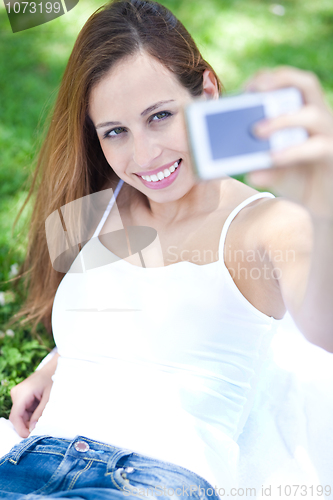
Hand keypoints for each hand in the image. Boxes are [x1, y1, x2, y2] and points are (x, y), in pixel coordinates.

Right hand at [9, 353, 58, 437]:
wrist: (56, 366)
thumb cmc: (54, 378)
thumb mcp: (50, 397)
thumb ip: (40, 413)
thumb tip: (32, 429)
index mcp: (22, 393)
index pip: (15, 416)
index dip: (21, 429)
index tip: (30, 437)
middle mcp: (17, 394)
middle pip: (18, 417)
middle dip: (27, 425)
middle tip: (40, 431)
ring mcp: (19, 395)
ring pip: (21, 415)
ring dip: (31, 420)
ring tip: (43, 421)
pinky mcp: (23, 396)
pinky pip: (25, 410)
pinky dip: (32, 415)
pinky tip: (42, 414)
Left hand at [245, 66, 332, 217]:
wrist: (318, 204)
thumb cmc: (296, 180)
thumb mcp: (274, 170)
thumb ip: (261, 164)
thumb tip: (248, 169)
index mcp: (303, 114)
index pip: (291, 83)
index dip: (270, 78)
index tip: (247, 87)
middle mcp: (319, 120)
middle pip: (307, 85)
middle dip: (280, 80)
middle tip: (254, 91)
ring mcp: (329, 136)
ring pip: (312, 115)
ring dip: (281, 120)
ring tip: (256, 131)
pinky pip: (316, 147)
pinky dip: (291, 152)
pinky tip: (272, 157)